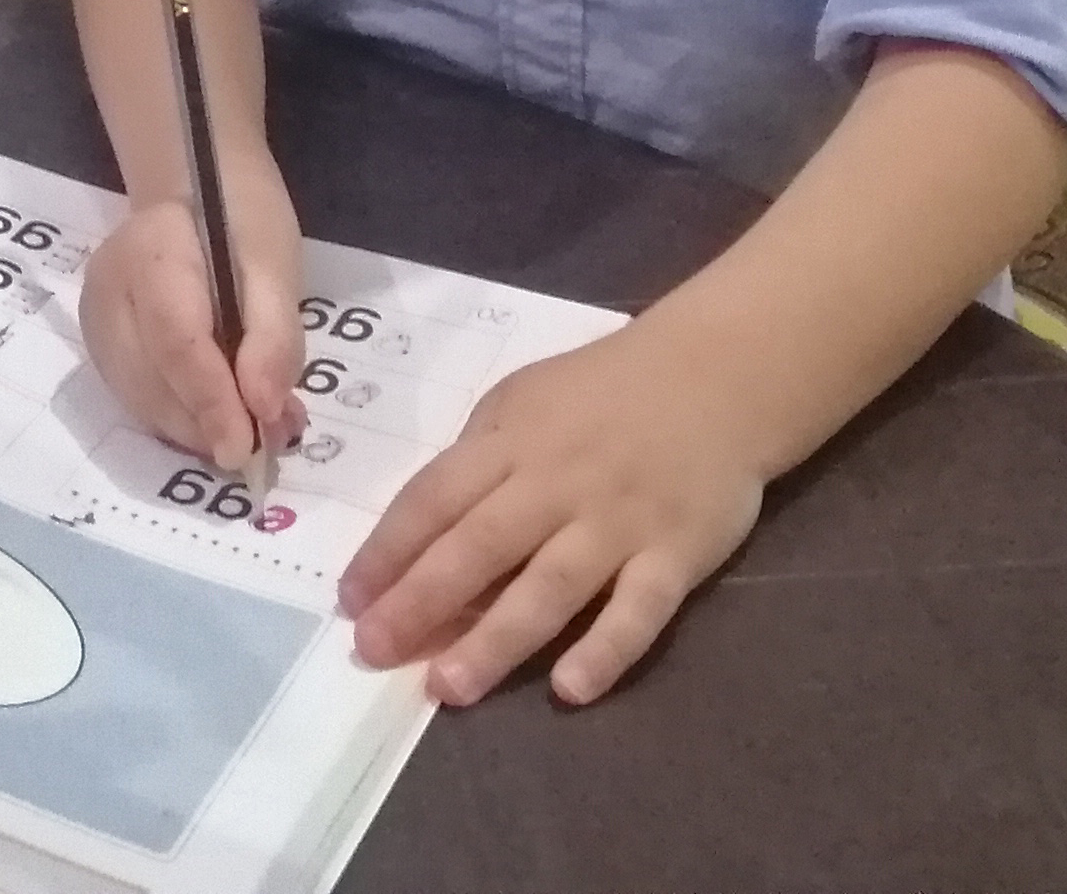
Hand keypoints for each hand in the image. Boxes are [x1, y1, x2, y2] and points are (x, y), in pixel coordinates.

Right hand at [76, 142, 304, 474]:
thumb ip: (273, 336)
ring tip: (257, 430)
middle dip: (210, 424)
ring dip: (201, 430)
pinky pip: (142, 399)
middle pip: (152, 382)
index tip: (247, 446)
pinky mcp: (103, 347)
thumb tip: (264, 410)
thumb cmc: (241, 216)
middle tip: (267, 443)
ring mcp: (97, 323)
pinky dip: (186, 420)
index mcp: (149, 251)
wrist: (195, 186)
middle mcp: (106, 292)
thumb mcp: (275, 264)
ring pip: (144, 402)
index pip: (174, 340)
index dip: (211, 400)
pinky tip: (224, 415)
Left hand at [337, 321, 765, 706]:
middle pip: (478, 547)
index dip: (388, 550)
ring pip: (549, 587)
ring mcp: (618, 522)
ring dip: (495, 640)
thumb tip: (428, 530)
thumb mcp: (525, 400)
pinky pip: (638, 610)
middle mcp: (557, 484)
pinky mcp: (675, 555)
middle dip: (420, 602)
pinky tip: (568, 689)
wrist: (717, 375)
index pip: (434, 499)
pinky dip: (605, 650)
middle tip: (373, 652)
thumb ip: (480, 458)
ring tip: (448, 687)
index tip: (349, 600)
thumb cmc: (605, 391)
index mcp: (512, 443)